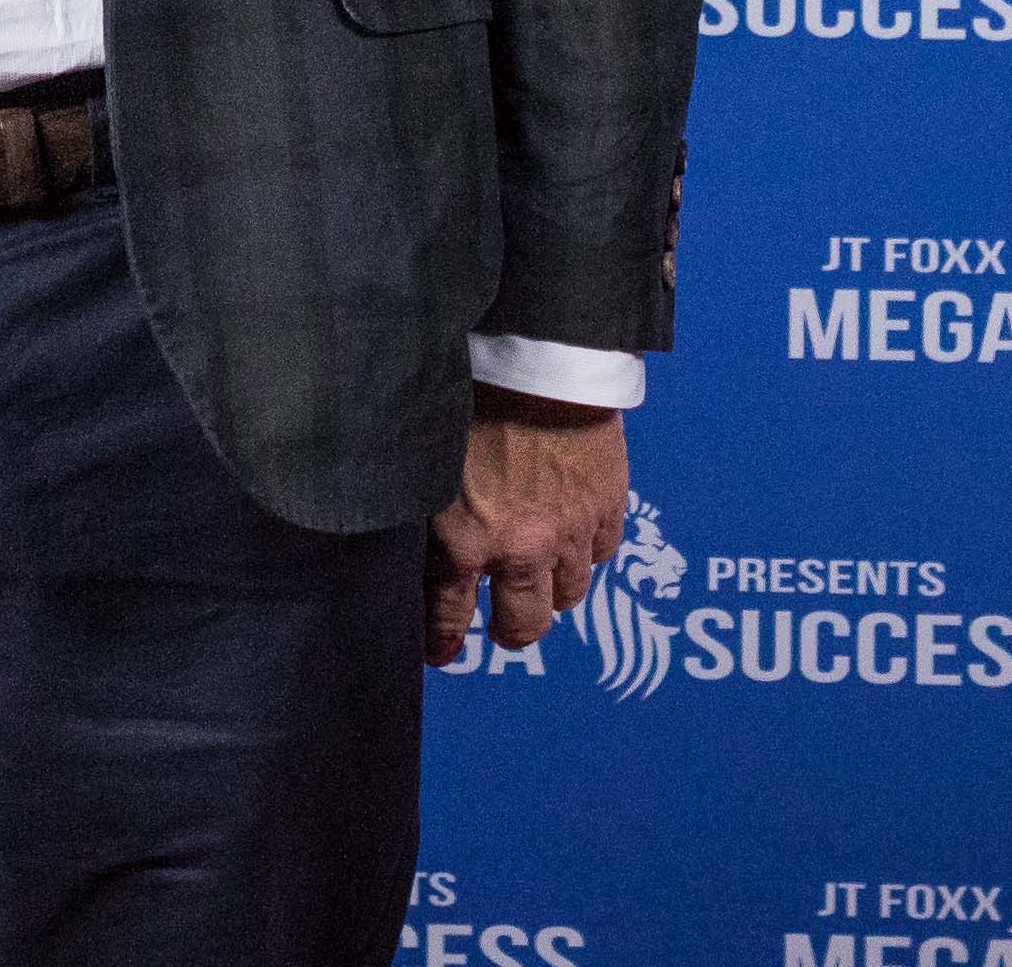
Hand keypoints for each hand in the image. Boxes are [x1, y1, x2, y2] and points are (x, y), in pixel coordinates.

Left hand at [426, 391, 627, 666]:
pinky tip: (575, 535)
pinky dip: (588, 550)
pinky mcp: (606, 506)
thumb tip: (405, 532)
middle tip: (504, 628)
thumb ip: (425, 507)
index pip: (448, 616)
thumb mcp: (426, 457)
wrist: (538, 356)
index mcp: (463, 541)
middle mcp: (519, 549)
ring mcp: (569, 531)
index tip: (441, 655)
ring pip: (569, 594)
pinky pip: (602, 552)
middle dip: (511, 632)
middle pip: (523, 625)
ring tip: (542, 577)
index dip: (444, 642)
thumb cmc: (470, 394)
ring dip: (553, 590)